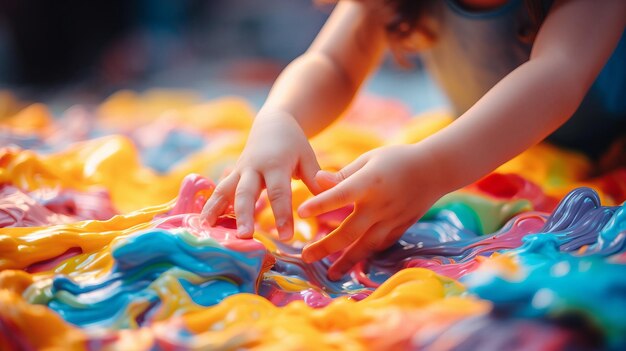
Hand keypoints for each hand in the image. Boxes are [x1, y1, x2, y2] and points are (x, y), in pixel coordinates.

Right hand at [201, 111, 321, 239]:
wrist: (272, 124)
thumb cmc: (294, 145)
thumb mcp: (308, 157)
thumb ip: (317, 179)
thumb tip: (330, 195)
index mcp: (276, 164)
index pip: (279, 192)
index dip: (282, 214)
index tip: (287, 236)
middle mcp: (253, 168)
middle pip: (246, 193)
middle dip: (245, 215)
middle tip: (245, 236)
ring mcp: (239, 171)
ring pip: (225, 190)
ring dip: (216, 209)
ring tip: (207, 228)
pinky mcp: (231, 175)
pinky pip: (219, 190)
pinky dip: (210, 205)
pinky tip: (201, 223)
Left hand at [298, 144, 447, 279]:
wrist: (434, 170)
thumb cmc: (396, 159)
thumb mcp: (369, 159)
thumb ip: (343, 174)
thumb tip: (316, 180)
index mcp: (369, 182)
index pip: (340, 194)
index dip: (321, 204)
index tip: (301, 212)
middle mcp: (379, 205)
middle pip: (349, 230)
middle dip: (326, 246)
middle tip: (305, 256)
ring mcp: (390, 219)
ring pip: (365, 245)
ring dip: (346, 260)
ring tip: (330, 273)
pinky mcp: (400, 228)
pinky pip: (380, 245)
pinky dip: (366, 256)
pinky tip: (353, 264)